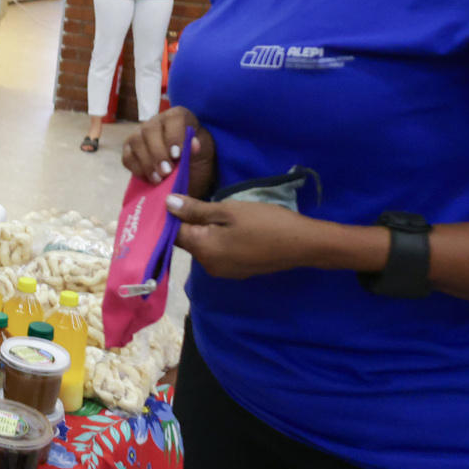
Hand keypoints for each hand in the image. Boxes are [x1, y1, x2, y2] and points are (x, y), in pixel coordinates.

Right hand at [120, 106, 216, 197]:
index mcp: (178, 117)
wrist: (187, 173)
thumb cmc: (197, 160)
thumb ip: (199, 149)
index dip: (173, 135)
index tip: (177, 155)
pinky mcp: (130, 149)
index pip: (173, 118)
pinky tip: (148, 178)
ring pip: (135, 142)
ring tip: (158, 179)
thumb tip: (194, 144)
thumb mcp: (204, 156)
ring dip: (146, 162)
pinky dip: (136, 168)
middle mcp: (157, 121)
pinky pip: (127, 156)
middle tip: (166, 171)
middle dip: (157, 153)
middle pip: (150, 130)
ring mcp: (140, 134)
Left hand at [165, 196, 336, 279]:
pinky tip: (228, 226)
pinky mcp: (237, 270)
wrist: (302, 244)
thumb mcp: (228, 210)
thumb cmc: (264, 223)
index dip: (170, 216)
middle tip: (193, 198)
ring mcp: (223, 271)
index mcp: (203, 250)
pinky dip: (217, 239)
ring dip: (203, 230)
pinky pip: (218, 252)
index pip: (173, 234)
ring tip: (211, 209)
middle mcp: (208, 266)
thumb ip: (195, 209)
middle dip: (187, 222)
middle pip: (188, 241)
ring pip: (203, 246)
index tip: (172, 197)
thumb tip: (167, 204)